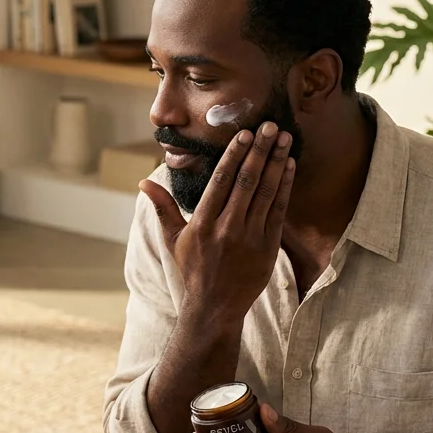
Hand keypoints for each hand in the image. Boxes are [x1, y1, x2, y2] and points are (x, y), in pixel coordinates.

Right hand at [140, 123, 294, 329]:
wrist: (215, 306)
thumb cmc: (193, 269)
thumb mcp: (173, 239)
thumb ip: (163, 207)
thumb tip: (144, 182)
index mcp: (202, 223)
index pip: (221, 181)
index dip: (234, 155)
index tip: (243, 134)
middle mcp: (227, 228)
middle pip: (246, 181)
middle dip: (259, 151)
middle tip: (269, 126)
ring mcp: (250, 238)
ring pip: (265, 192)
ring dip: (276, 163)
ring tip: (283, 139)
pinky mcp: (268, 247)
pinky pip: (278, 210)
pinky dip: (284, 187)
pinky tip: (289, 166)